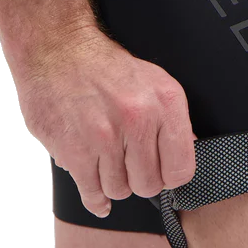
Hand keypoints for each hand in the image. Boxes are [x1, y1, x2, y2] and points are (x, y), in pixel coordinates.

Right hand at [11, 27, 195, 217]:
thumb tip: (189, 151)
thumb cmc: (105, 67)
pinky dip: (95, 199)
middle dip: (139, 180)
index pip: (181, 168)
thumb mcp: (154, 81)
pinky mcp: (74, 149)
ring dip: (113, 182)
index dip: (170, 175)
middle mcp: (138, 119)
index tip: (161, 172)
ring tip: (107, 163)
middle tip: (129, 166)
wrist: (58, 48)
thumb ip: (173, 120)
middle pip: (149, 185)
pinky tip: (97, 197)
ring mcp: (105, 136)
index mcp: (164, 102)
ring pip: (119, 190)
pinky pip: (92, 192)